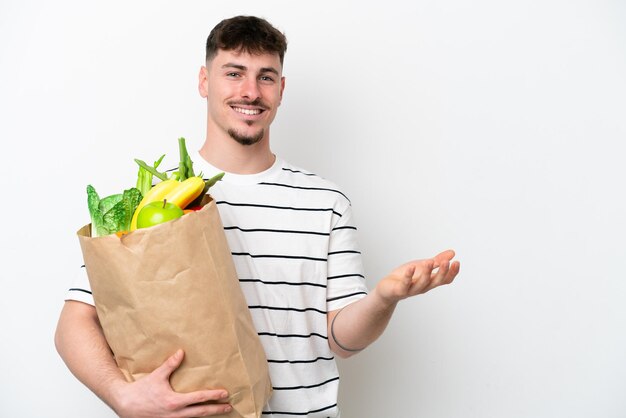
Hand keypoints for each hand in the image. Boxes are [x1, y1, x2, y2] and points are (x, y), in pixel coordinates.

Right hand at [111, 349, 230, 417]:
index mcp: (174, 402)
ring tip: (218, 410)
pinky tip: (200, 414)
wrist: (125, 404)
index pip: (199, 399)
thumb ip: (170, 364)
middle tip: (229, 406)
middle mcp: (175, 414)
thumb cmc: (140, 391)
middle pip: (201, 413)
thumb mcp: (157, 376)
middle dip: (216, 409)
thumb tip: (181, 352)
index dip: (213, 396)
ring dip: (207, 415)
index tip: (225, 394)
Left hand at [376, 250, 459, 303]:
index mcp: (430, 281)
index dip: (452, 272)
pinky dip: (409, 276)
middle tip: (446, 262)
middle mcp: (424, 287)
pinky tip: (411, 268)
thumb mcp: (423, 266)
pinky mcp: (400, 290)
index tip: (457, 262)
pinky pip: (405, 284)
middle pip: (436, 282)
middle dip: (442, 272)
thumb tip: (452, 253)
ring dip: (426, 272)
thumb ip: (437, 260)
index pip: (445, 279)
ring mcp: (412, 289)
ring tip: (429, 262)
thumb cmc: (406, 277)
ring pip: (422, 283)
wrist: (388, 288)